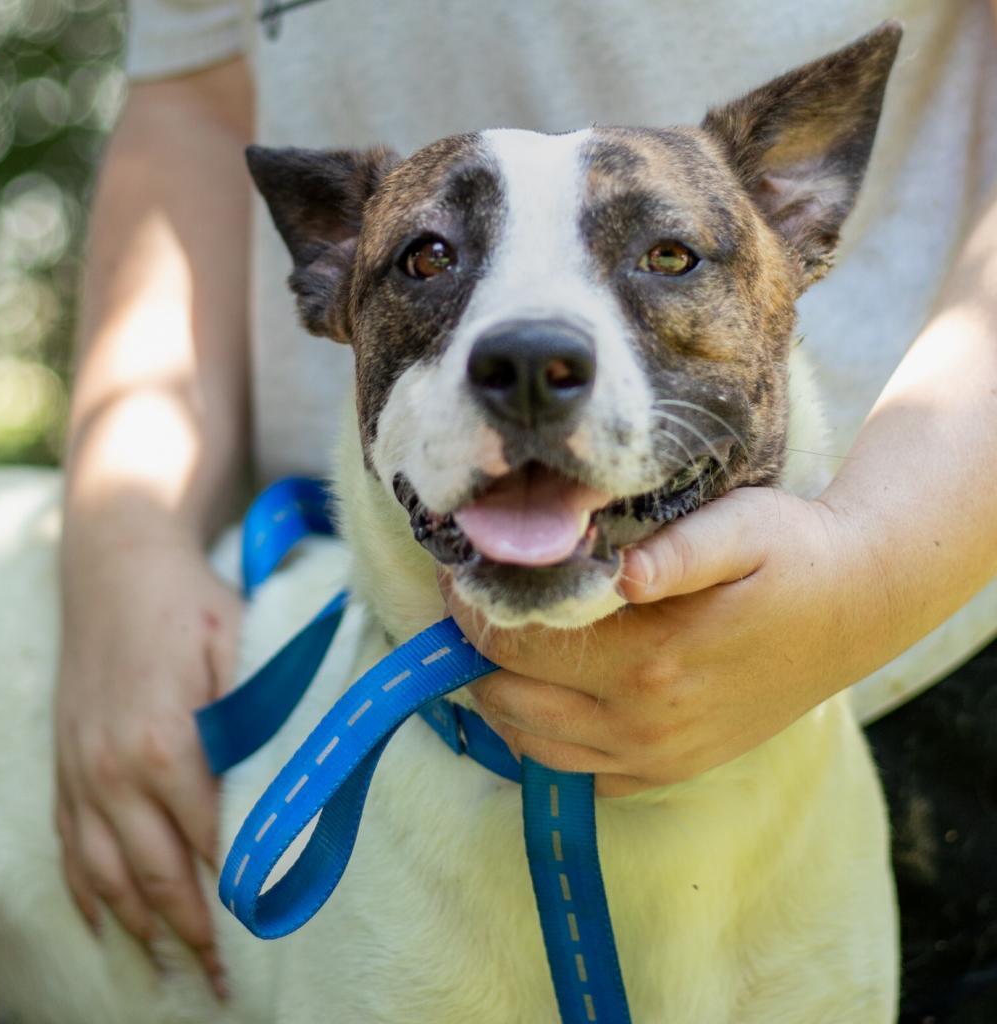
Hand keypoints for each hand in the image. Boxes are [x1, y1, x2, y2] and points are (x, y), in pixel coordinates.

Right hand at [54, 532, 240, 996]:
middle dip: (193, 931)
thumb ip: (261, 714)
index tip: (266, 926)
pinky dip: (88, 894)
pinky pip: (69, 849)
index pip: (210, 839)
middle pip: (157, 874)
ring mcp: (81, 773)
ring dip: (141, 926)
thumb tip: (291, 775)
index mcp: (166, 743)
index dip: (238, 887)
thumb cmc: (190, 604)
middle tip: (223, 977)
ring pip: (107, 875)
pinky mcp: (64, 767)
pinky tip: (107, 922)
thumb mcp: (241, 645)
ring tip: (174, 966)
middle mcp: (114, 770)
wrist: (117, 567)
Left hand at [446, 488, 876, 796]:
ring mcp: (656, 757)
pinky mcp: (670, 770)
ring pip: (531, 744)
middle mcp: (644, 722)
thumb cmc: (792, 555)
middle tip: (470, 605)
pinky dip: (541, 740)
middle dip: (472, 651)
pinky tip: (544, 694)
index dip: (472, 606)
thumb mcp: (743, 530)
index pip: (517, 643)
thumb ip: (677, 551)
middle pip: (509, 698)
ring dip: (498, 696)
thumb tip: (615, 570)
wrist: (855, 608)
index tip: (458, 572)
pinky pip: (576, 774)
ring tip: (495, 645)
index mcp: (650, 659)